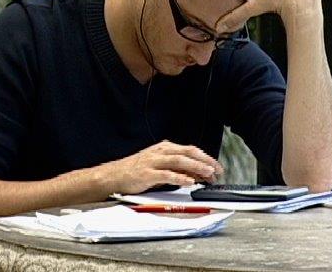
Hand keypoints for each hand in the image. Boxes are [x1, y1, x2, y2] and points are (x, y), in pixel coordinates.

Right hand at [93, 140, 223, 194]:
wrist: (114, 175)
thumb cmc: (137, 171)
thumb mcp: (160, 166)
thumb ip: (178, 168)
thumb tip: (198, 174)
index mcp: (165, 148)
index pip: (191, 150)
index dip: (206, 158)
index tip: (217, 167)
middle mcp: (161, 152)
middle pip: (188, 153)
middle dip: (205, 161)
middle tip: (217, 170)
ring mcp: (154, 162)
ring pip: (180, 161)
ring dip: (196, 167)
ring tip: (208, 174)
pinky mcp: (147, 174)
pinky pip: (167, 175)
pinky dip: (180, 178)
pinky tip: (189, 182)